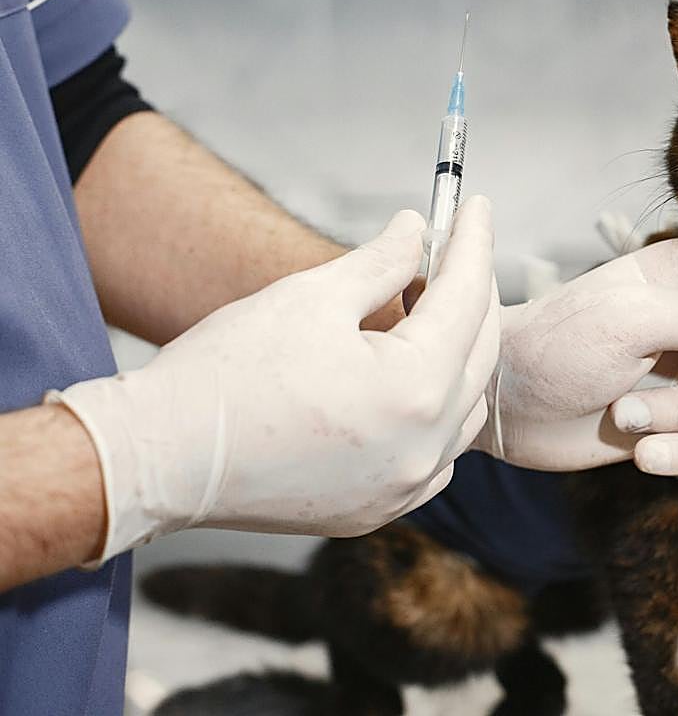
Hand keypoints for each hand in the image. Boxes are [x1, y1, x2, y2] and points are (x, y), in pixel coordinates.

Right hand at [50, 197, 499, 561]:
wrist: (159, 459)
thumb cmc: (225, 375)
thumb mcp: (311, 296)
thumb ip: (382, 261)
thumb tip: (415, 229)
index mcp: (414, 389)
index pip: (467, 300)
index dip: (473, 244)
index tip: (477, 208)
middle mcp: (423, 447)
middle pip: (478, 354)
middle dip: (472, 294)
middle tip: (460, 249)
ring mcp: (404, 487)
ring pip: (464, 409)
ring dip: (458, 355)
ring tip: (429, 309)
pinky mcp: (379, 510)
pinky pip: (436, 456)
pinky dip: (437, 414)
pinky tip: (412, 382)